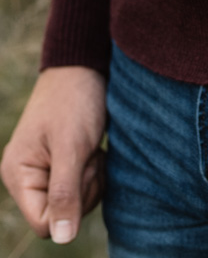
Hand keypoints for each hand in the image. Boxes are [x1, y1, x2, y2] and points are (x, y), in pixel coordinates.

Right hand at [1, 65, 106, 244]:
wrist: (85, 63)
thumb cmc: (76, 99)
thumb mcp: (72, 146)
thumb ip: (65, 192)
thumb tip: (62, 239)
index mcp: (17, 174)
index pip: (44, 223)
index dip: (70, 206)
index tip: (82, 169)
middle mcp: (25, 177)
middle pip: (61, 216)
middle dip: (83, 189)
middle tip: (89, 154)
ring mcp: (43, 171)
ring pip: (74, 205)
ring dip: (91, 180)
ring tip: (91, 149)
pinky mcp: (61, 165)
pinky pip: (81, 188)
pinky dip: (93, 173)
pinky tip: (94, 151)